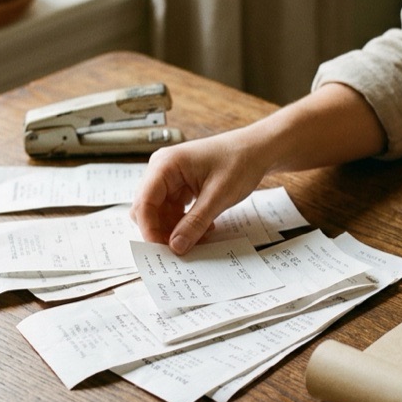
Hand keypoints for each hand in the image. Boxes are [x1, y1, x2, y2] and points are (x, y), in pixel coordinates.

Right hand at [130, 130, 270, 253]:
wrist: (257, 149)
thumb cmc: (239, 162)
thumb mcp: (218, 196)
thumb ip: (195, 223)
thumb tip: (175, 247)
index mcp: (165, 165)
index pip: (144, 203)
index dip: (149, 230)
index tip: (163, 252)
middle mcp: (161, 169)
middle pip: (148, 209)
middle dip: (163, 231)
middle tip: (183, 248)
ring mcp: (170, 177)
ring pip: (160, 213)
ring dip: (176, 229)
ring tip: (202, 236)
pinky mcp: (180, 185)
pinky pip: (173, 210)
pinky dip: (185, 222)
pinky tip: (204, 227)